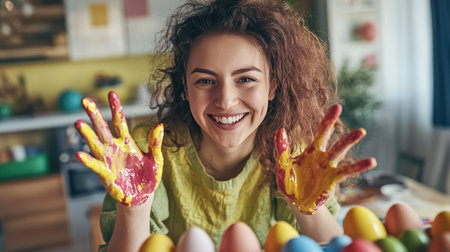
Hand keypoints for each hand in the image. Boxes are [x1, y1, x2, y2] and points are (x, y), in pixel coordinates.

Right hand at [75, 91, 163, 206]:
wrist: (142, 196)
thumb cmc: (149, 176)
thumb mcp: (156, 159)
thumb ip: (155, 143)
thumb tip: (160, 125)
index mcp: (127, 142)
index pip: (120, 121)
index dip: (116, 108)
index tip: (111, 93)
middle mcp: (114, 148)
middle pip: (103, 128)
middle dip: (94, 115)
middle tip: (86, 100)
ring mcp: (108, 160)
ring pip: (96, 144)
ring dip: (87, 135)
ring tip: (78, 124)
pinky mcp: (106, 175)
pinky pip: (96, 166)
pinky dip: (88, 161)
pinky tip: (79, 154)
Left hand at [275, 104, 375, 213]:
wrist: (294, 201)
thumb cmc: (288, 181)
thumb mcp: (282, 164)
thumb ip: (282, 148)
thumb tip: (280, 130)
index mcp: (311, 150)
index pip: (322, 131)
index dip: (329, 120)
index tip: (338, 107)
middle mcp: (323, 157)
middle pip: (335, 141)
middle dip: (343, 131)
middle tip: (355, 122)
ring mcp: (329, 168)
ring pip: (341, 153)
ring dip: (350, 142)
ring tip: (361, 132)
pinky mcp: (333, 179)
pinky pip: (347, 171)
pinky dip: (359, 166)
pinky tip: (371, 161)